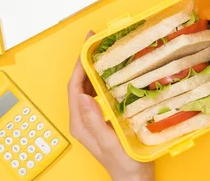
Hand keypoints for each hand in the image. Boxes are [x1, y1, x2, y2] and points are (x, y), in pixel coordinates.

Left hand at [68, 32, 153, 180]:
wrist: (134, 180)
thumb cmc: (126, 165)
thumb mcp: (111, 143)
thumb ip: (95, 122)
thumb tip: (83, 97)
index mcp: (80, 123)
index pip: (74, 87)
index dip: (78, 65)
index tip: (88, 47)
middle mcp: (84, 118)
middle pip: (80, 83)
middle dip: (85, 60)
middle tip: (96, 41)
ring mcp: (93, 117)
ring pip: (89, 86)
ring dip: (95, 67)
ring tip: (105, 50)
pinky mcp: (103, 117)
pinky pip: (99, 92)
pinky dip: (104, 78)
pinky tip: (114, 70)